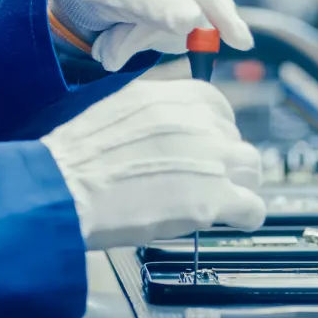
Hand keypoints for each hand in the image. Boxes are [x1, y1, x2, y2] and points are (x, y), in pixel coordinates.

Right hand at [40, 79, 265, 249]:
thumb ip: (150, 109)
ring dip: (241, 184)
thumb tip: (164, 121)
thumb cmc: (75, 156)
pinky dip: (246, 216)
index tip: (204, 150)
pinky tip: (232, 220)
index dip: (214, 133)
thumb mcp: (115, 108)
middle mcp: (197, 122)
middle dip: (224, 160)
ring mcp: (210, 159)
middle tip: (207, 180)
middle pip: (234, 138)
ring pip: (251, 167)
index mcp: (173, 96)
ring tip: (225, 200)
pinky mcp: (213, 199)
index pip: (218, 108)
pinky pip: (253, 207)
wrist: (64, 188)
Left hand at [49, 0, 253, 71]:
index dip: (220, 8)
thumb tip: (193, 22)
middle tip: (116, 48)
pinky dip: (138, 44)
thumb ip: (155, 3)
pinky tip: (115, 39)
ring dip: (140, 40)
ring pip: (182, 28)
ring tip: (108, 41)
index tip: (238, 40)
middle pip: (198, 6)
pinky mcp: (175, 15)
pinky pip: (169, 39)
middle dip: (157, 32)